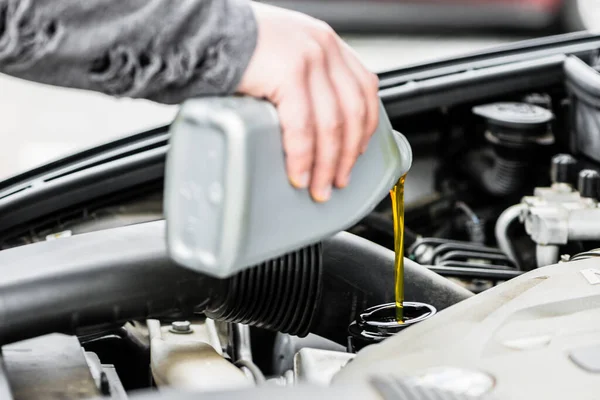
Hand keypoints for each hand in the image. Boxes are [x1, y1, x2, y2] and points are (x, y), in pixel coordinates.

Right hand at [237, 2, 379, 201]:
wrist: (202, 31)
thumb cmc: (234, 46)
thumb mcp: (283, 52)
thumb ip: (304, 78)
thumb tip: (312, 120)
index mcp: (326, 43)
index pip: (365, 89)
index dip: (365, 127)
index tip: (357, 152)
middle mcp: (324, 46)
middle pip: (353, 111)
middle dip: (348, 155)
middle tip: (338, 180)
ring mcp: (309, 58)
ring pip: (332, 125)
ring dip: (327, 164)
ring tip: (319, 188)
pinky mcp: (289, 73)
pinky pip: (303, 128)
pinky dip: (302, 157)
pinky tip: (298, 174)